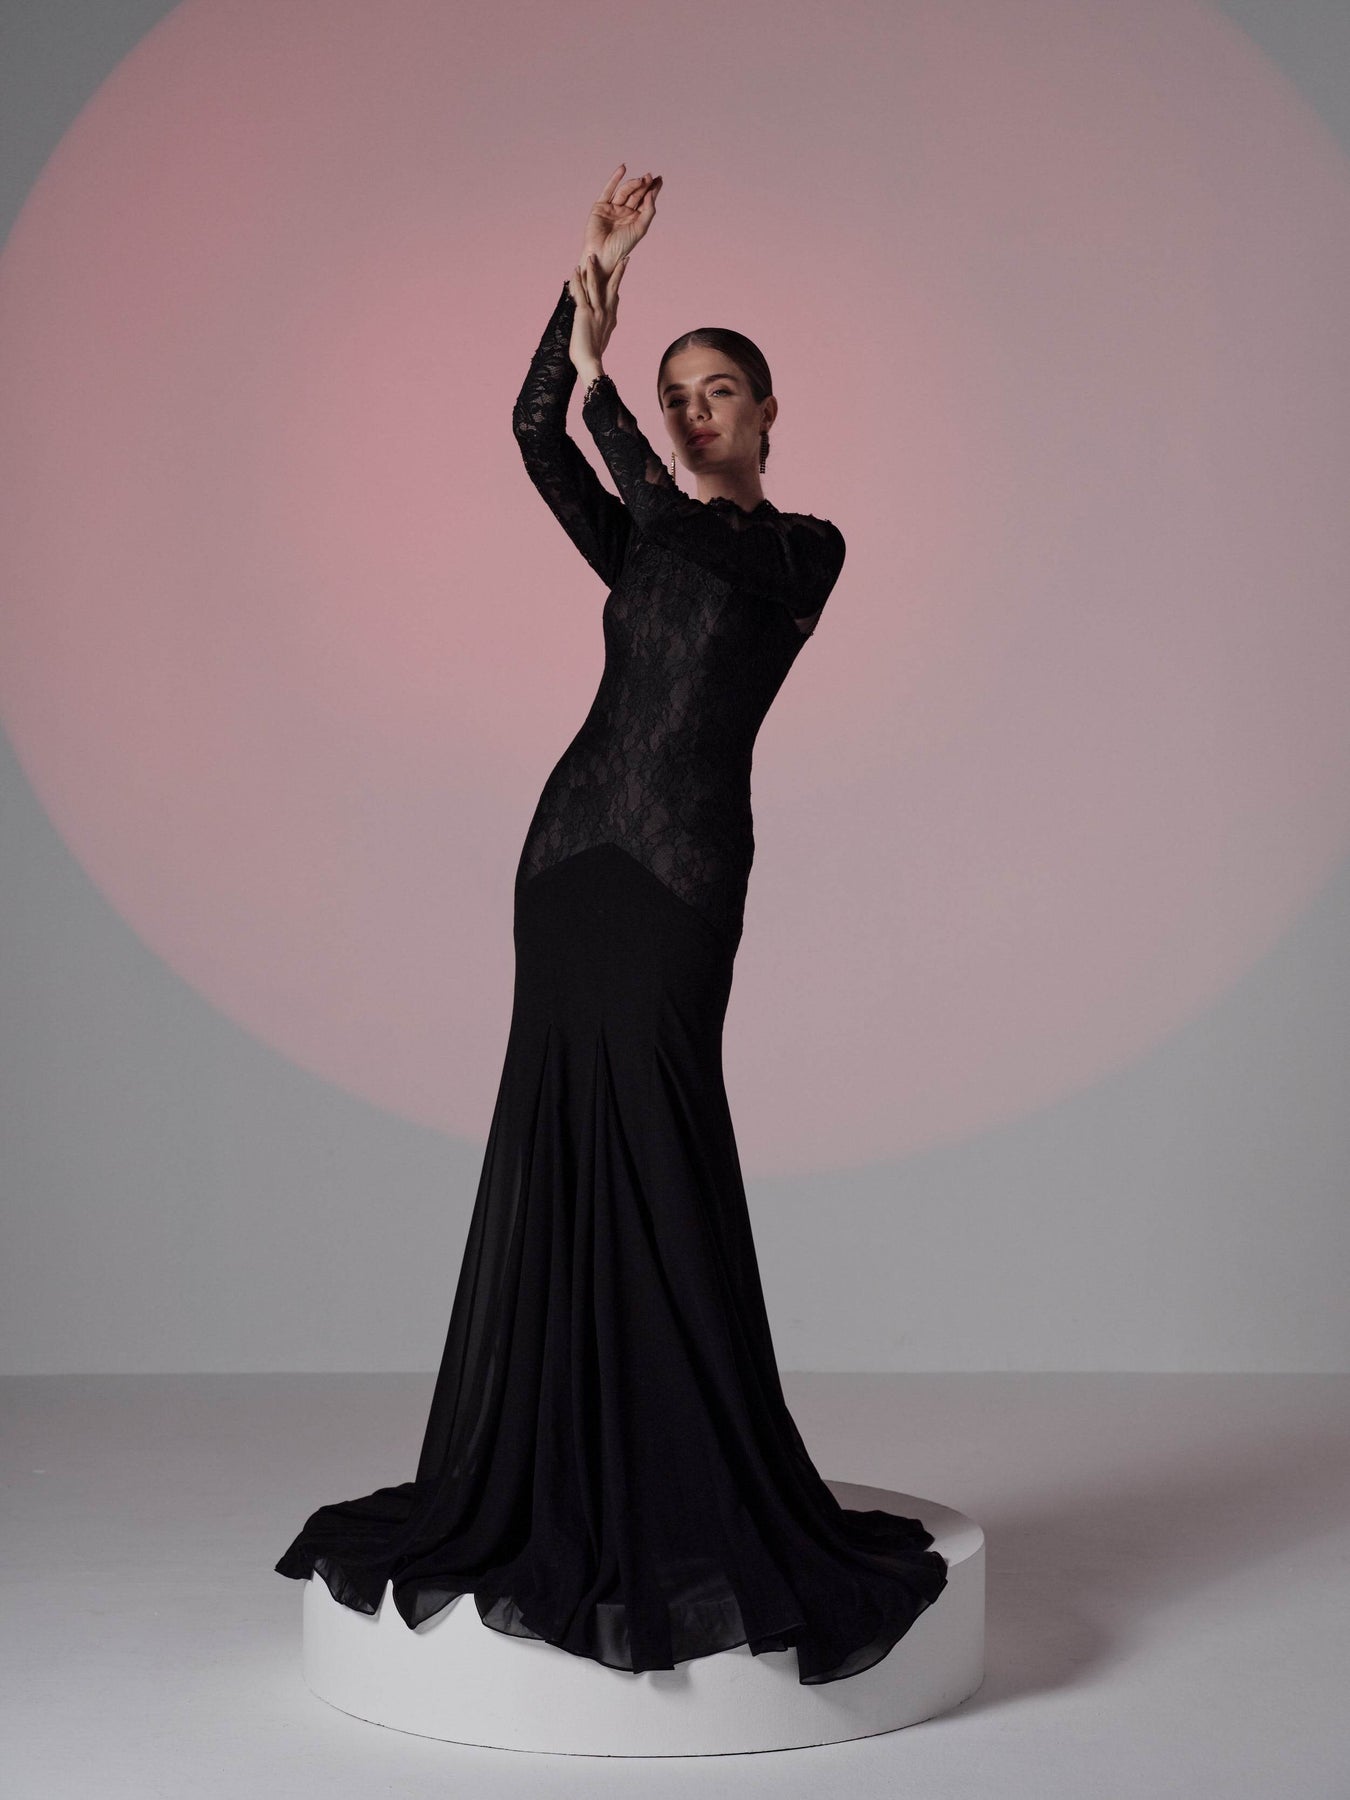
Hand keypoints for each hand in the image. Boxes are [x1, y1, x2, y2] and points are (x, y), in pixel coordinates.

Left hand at [568, 251, 628, 373]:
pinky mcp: (584, 313)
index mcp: (611, 318)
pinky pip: (581, 292)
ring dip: (594, 269)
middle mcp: (606, 312)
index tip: (624, 271)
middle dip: (619, 271)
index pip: (615, 296)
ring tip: (591, 256)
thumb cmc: (593, 355)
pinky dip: (577, 280)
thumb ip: (604, 326)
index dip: (619, 282)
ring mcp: (596, 312)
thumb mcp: (602, 338)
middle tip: (624, 258)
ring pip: (596, 285)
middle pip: (613, 286)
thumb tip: (604, 323)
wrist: (590, 362)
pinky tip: (576, 270)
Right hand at [582, 164, 661, 277]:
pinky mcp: (601, 206)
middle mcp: (625, 212)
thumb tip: (651, 193)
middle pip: (637, 194)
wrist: (602, 254)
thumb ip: (648, 211)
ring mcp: (613, 208)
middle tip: (650, 176)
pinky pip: (609, 189)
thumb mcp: (641, 228)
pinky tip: (623, 168)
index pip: (646, 200)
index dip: (653, 190)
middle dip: (644, 185)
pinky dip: (615, 179)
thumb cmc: (622, 246)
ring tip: (641, 179)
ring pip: (625, 191)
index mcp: (636, 218)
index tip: (659, 179)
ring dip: (633, 184)